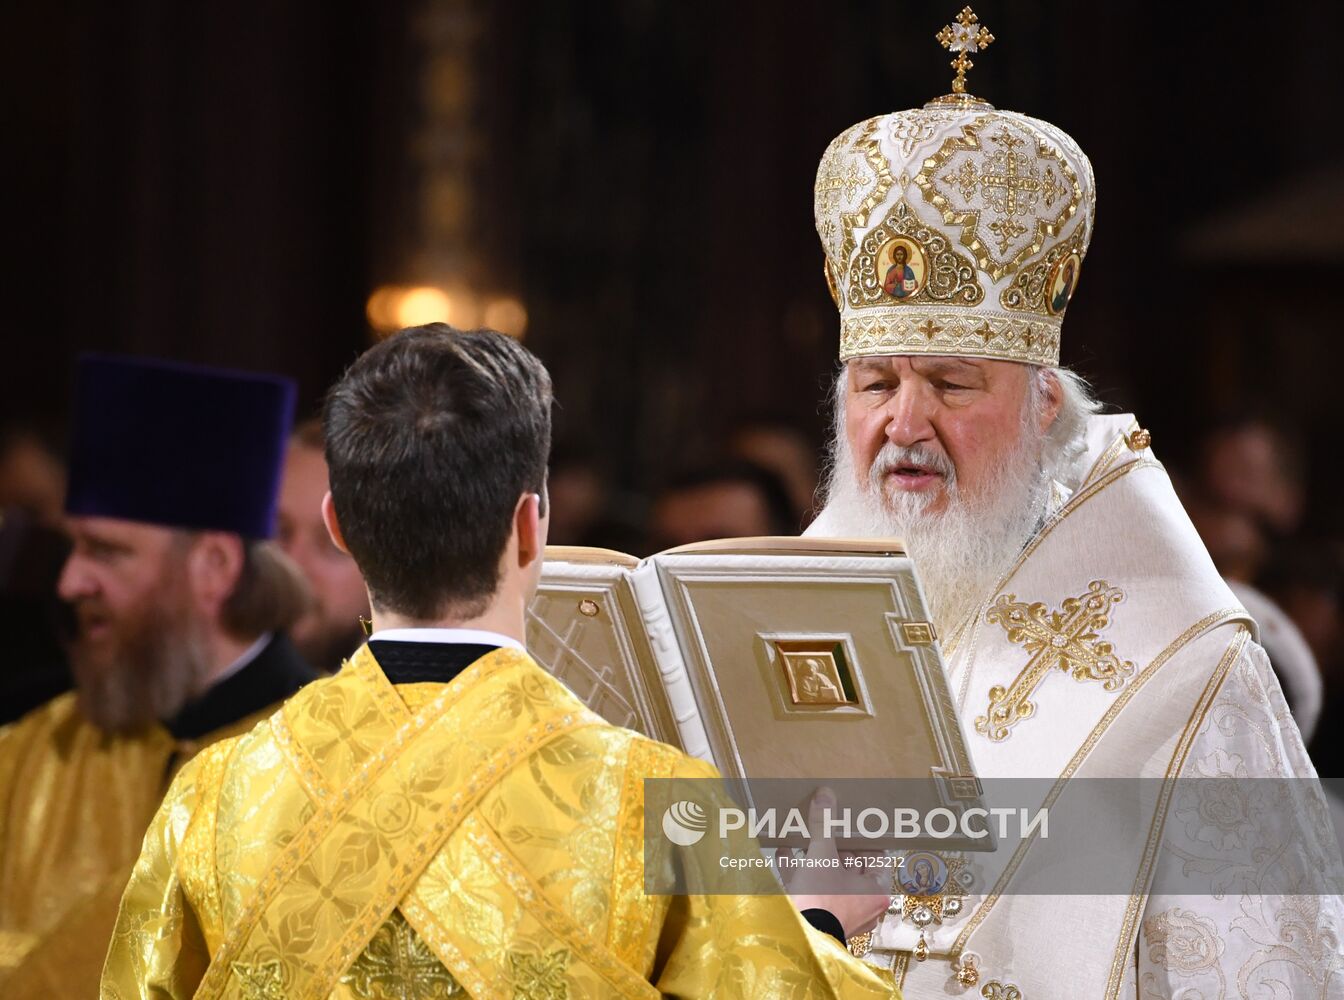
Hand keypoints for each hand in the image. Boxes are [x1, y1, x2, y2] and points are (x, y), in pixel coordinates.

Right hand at [784, 787, 890, 937]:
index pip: (876, 858)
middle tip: (825, 826)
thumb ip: (824, 825)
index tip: (851, 823)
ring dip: (814, 858)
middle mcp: (864, 905)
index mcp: (875, 891)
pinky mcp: (821, 920)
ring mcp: (842, 915)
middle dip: (833, 846)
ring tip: (801, 836)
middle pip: (851, 868)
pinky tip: (784, 853)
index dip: (863, 838)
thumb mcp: (822, 855)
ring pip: (829, 879)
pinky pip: (812, 891)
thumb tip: (826, 795)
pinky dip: (800, 873)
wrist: (797, 938)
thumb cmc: (820, 899)